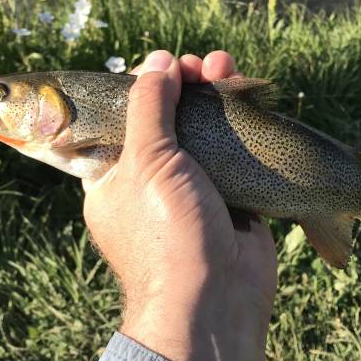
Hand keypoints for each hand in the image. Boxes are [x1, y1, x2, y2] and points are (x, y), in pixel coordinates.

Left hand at [83, 50, 277, 360]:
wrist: (215, 298)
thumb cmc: (166, 231)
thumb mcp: (146, 161)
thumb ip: (150, 107)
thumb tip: (157, 62)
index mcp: (112, 178)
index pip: (123, 120)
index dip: (144, 88)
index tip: (165, 65)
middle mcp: (149, 184)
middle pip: (166, 122)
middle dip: (185, 88)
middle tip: (201, 66)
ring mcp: (190, 192)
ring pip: (202, 134)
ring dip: (213, 98)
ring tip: (225, 66)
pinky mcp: (227, 199)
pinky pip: (231, 154)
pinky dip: (240, 126)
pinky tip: (248, 95)